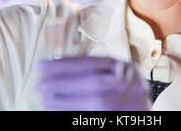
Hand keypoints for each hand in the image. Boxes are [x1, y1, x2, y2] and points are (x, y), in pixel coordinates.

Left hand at [35, 56, 151, 110]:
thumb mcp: (112, 72)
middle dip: (63, 82)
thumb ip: (92, 69)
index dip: (66, 64)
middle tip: (40, 84)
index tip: (43, 66)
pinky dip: (74, 112)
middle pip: (93, 82)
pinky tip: (59, 110)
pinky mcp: (121, 117)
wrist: (141, 108)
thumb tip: (57, 64)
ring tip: (45, 99)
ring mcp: (128, 101)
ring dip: (66, 101)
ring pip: (95, 101)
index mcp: (124, 67)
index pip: (92, 63)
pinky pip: (94, 116)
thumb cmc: (122, 87)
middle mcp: (129, 83)